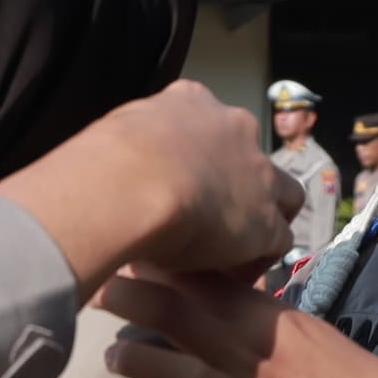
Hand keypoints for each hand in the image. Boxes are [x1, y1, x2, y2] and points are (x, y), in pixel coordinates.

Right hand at [0, 84, 292, 293]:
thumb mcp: (115, 134)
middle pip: (252, 156)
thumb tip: (95, 169)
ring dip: (259, 220)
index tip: (185, 181)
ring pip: (282, 197)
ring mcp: (258, 173)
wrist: (132, 182)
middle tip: (210, 218)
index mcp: (191, 102)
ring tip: (228, 252)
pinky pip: (277, 242)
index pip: (209, 123)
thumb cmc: (107, 157)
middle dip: (239, 184)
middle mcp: (233, 127)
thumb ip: (124, 145)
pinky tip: (229, 276)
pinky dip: (256, 259)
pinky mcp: (267, 220)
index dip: (201, 156)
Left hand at [102, 269, 377, 377]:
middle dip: (127, 296)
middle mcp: (252, 360)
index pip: (205, 278)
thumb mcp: (307, 335)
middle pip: (174, 315)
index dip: (159, 262)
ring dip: (132, 364)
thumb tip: (209, 285)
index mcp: (270, 323)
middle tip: (97, 289)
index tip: (126, 249)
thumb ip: (257, 314)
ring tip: (117, 360)